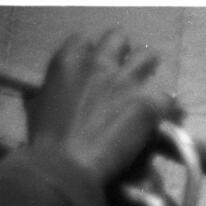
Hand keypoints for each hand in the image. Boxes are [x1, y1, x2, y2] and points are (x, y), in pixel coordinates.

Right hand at [27, 30, 180, 187]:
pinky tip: (167, 118)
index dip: (92, 52)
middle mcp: (98, 62)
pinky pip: (168, 98)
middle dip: (124, 52)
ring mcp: (126, 81)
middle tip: (128, 71)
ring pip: (148, 58)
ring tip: (150, 86)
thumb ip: (49, 91)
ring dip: (150, 70)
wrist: (68, 165)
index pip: (84, 40)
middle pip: (119, 39)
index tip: (97, 66)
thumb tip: (44, 94)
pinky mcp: (148, 103)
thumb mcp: (38, 106)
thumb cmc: (47, 141)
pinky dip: (168, 108)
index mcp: (68, 60)